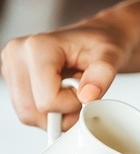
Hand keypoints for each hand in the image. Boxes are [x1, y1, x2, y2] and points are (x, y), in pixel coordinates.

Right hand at [1, 0, 139, 130]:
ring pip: (29, 115)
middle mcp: (16, 54)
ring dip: (58, 116)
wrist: (106, 37)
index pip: (45, 101)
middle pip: (33, 112)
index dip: (71, 108)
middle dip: (63, 115)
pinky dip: (52, 113)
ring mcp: (12, 67)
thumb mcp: (113, 56)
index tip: (91, 97)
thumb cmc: (110, 43)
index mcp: (36, 48)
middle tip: (86, 98)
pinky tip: (67, 98)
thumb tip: (87, 98)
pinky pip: (30, 112)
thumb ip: (102, 75)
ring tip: (78, 96)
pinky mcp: (16, 77)